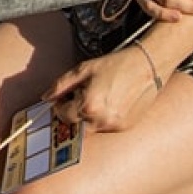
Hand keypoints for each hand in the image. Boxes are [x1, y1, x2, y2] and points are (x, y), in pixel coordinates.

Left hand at [46, 48, 161, 132]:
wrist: (146, 67)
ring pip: (91, 127)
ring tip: (97, 96)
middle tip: (79, 97)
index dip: (60, 105)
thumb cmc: (115, 65)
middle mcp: (101, 120)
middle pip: (76, 125)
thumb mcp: (83, 70)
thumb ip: (61, 85)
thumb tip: (46, 97)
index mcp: (88, 105)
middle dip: (73, 113)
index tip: (64, 97)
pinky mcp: (125, 127)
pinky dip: (102, 118)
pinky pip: (106, 127)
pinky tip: (109, 101)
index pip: (63, 115)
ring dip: (88, 116)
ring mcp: (115, 126)